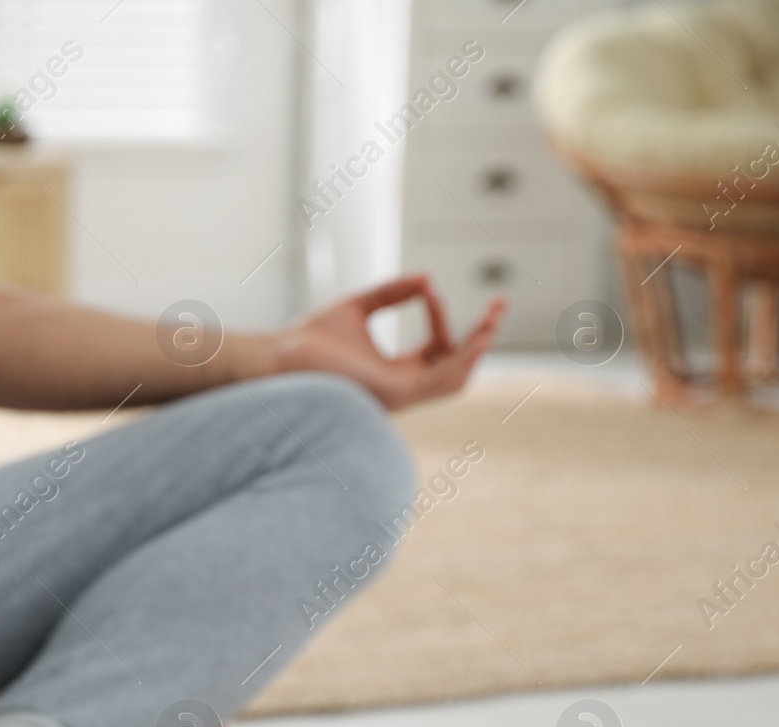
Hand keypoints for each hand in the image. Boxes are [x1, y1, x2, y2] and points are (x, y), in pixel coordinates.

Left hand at [266, 275, 506, 410]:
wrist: (278, 357)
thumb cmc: (309, 339)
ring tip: (492, 320)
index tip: (428, 287)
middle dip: (482, 338)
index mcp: (397, 372)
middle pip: (458, 368)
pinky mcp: (395, 395)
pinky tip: (470, 334)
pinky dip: (458, 357)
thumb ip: (392, 294)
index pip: (438, 347)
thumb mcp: (359, 307)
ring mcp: (400, 396)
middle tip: (500, 305)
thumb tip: (428, 279)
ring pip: (455, 378)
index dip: (440, 316)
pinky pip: (439, 380)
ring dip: (477, 349)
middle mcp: (403, 389)